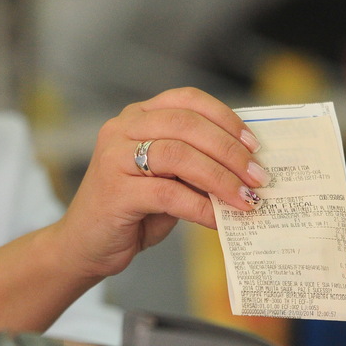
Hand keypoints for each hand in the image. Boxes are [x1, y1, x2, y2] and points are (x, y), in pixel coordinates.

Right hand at [55, 87, 267, 278]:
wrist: (87, 245)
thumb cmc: (134, 211)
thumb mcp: (169, 179)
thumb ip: (197, 165)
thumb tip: (247, 168)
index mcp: (139, 117)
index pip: (188, 100)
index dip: (225, 118)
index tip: (255, 144)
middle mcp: (123, 128)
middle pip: (187, 125)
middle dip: (230, 151)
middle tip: (259, 177)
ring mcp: (115, 158)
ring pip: (179, 155)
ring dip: (220, 178)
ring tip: (246, 199)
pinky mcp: (115, 191)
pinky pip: (169, 193)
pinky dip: (201, 207)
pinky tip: (220, 220)